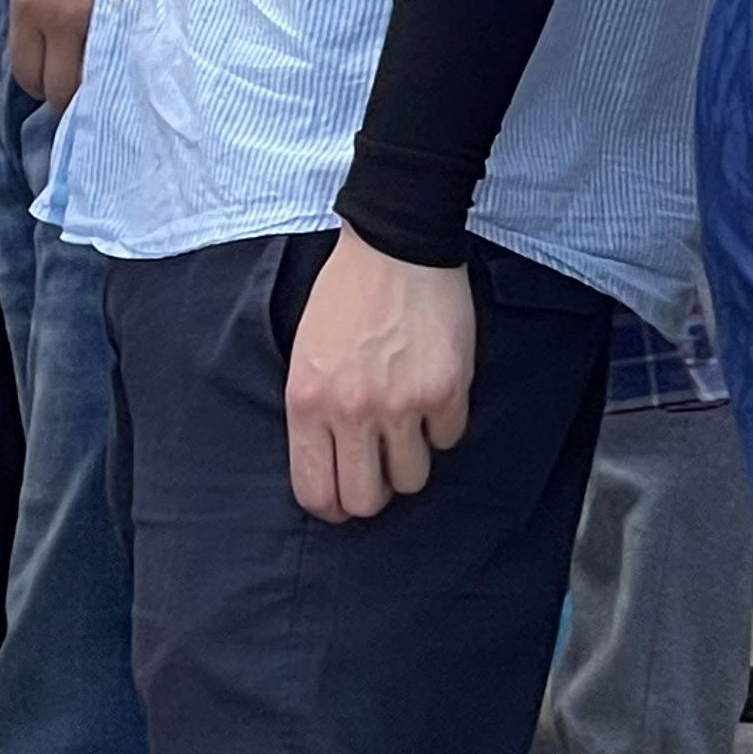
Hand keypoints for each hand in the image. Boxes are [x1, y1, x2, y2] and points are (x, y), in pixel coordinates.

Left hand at [283, 228, 476, 521]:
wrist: (394, 247)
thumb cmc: (345, 296)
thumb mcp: (304, 354)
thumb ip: (313, 411)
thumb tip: (328, 464)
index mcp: (308, 402)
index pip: (315, 490)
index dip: (331, 506)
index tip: (342, 499)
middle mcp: (352, 411)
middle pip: (366, 500)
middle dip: (373, 493)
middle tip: (378, 471)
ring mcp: (401, 404)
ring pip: (413, 479)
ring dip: (410, 458)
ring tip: (405, 423)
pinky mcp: (445, 393)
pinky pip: (448, 440)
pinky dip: (442, 425)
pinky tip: (431, 391)